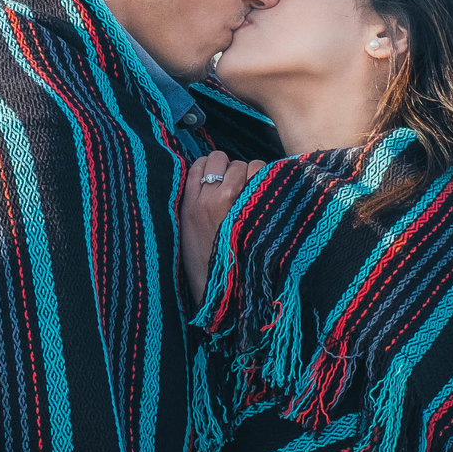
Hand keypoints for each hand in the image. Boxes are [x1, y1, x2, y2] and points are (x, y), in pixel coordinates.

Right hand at [178, 151, 257, 302]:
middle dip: (232, 170)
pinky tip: (266, 197)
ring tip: (253, 193)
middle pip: (223, 160)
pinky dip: (268, 181)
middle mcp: (209, 198)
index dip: (211, 168)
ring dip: (252, 174)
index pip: (200, 163)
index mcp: (188, 203)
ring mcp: (233, 202)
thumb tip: (207, 178)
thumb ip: (192, 201)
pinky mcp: (256, 210)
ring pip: (247, 165)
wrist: (219, 291)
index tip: (218, 180)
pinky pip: (263, 176)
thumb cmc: (203, 263)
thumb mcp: (185, 229)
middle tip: (237, 188)